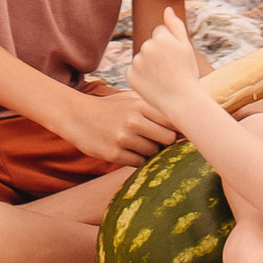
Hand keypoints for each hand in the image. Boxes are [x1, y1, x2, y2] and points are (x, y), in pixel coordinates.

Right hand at [59, 84, 174, 166]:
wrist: (77, 116)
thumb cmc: (111, 108)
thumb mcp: (131, 98)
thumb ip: (155, 107)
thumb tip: (186, 115)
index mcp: (141, 104)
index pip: (173, 120)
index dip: (180, 128)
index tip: (181, 132)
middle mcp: (134, 120)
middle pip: (168, 139)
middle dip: (166, 142)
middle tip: (157, 140)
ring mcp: (124, 138)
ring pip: (154, 153)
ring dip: (151, 152)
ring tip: (138, 143)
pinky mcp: (114, 154)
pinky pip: (139, 163)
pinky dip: (138, 160)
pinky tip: (129, 150)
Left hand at [125, 28, 205, 129]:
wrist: (182, 101)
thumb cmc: (187, 73)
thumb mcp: (186, 47)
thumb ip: (175, 25)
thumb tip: (167, 9)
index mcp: (160, 37)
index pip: (159, 34)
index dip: (169, 46)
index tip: (175, 59)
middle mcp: (146, 47)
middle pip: (149, 45)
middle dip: (157, 55)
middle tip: (170, 70)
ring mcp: (137, 62)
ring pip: (141, 59)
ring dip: (149, 66)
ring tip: (162, 78)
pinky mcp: (130, 76)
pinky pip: (134, 72)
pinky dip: (141, 78)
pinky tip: (152, 85)